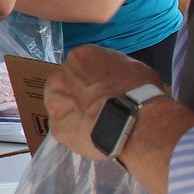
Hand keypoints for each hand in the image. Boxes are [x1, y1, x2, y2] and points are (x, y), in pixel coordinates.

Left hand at [45, 45, 160, 158]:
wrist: (132, 122)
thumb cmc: (139, 92)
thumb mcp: (133, 68)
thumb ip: (113, 68)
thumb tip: (112, 76)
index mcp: (80, 57)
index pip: (80, 64)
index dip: (90, 77)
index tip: (100, 87)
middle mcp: (60, 76)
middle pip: (63, 83)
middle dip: (75, 93)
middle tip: (93, 105)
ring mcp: (55, 103)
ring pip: (59, 106)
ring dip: (71, 112)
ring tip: (91, 123)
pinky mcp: (56, 128)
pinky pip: (64, 128)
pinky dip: (74, 132)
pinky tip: (89, 136)